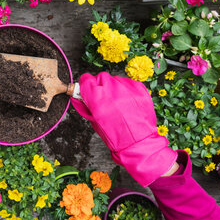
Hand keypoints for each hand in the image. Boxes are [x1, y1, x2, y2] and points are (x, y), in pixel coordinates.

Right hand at [71, 72, 177, 186]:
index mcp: (98, 100)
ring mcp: (127, 89)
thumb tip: (80, 94)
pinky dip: (125, 90)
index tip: (86, 88)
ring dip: (112, 87)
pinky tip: (126, 102)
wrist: (137, 143)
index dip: (85, 84)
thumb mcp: (94, 121)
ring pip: (115, 79)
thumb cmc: (114, 135)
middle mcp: (112, 91)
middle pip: (101, 77)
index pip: (86, 80)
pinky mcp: (139, 90)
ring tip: (116, 101)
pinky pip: (128, 83)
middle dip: (99, 85)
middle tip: (102, 96)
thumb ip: (86, 105)